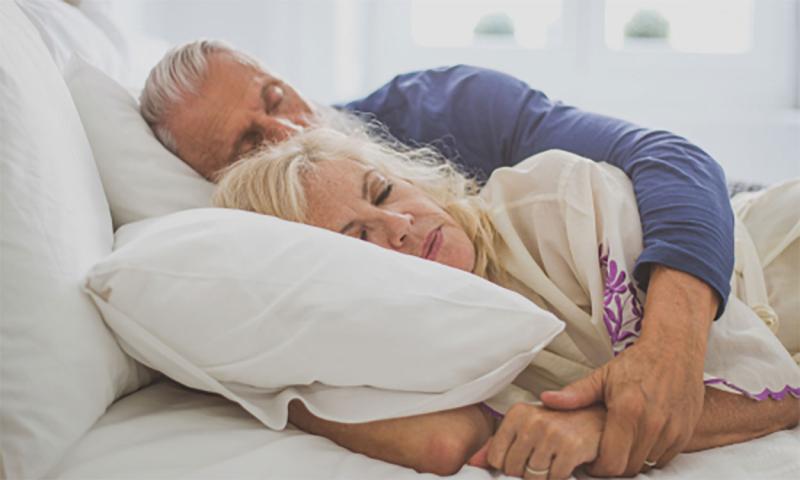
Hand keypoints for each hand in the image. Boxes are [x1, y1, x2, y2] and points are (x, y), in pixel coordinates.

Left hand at [467, 403, 604, 478]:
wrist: (595, 420)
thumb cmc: (554, 425)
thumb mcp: (523, 428)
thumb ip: (496, 445)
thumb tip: (472, 463)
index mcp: (516, 414)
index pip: (495, 457)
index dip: (506, 466)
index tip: (521, 459)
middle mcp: (532, 420)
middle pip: (513, 469)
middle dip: (525, 472)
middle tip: (540, 460)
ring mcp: (552, 433)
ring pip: (533, 477)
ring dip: (543, 476)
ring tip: (552, 461)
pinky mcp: (571, 447)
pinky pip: (555, 478)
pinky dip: (559, 477)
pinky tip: (565, 464)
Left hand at [539, 265, 716, 476]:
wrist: (675, 349)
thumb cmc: (638, 362)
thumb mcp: (603, 376)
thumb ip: (576, 394)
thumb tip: (546, 400)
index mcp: (628, 411)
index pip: (611, 462)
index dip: (597, 468)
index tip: (590, 462)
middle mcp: (653, 424)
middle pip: (628, 468)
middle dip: (613, 466)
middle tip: (603, 454)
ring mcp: (672, 430)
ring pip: (646, 464)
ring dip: (632, 460)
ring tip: (620, 445)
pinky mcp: (685, 432)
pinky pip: (664, 458)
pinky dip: (651, 454)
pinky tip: (640, 440)